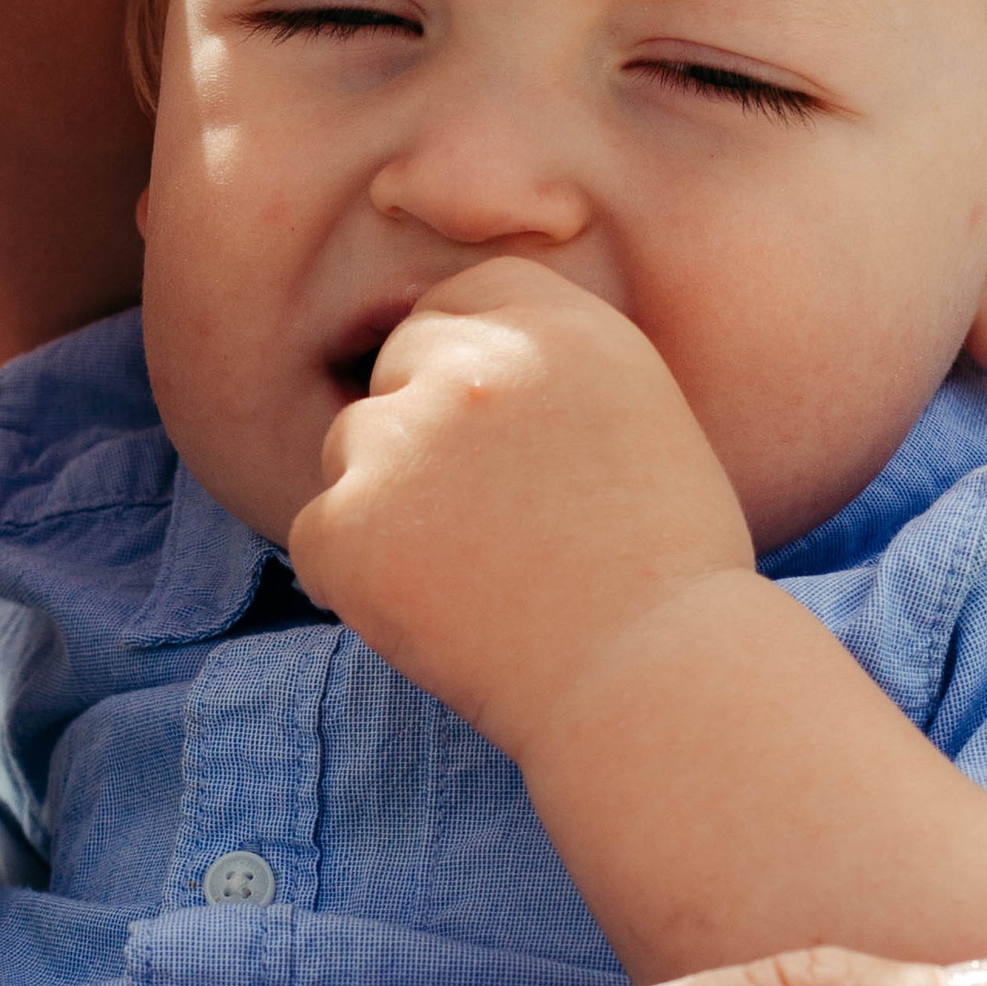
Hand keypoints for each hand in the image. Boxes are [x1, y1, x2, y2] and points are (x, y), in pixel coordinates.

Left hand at [287, 259, 750, 752]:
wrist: (655, 681)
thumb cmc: (668, 572)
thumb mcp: (642, 419)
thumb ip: (553, 373)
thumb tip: (469, 371)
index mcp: (554, 322)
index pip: (458, 304)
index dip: (466, 368)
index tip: (495, 437)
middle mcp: (470, 362)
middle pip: (398, 367)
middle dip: (424, 430)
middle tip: (484, 521)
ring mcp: (399, 439)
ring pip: (353, 449)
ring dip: (390, 502)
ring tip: (477, 578)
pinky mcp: (345, 522)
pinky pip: (319, 536)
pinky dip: (357, 580)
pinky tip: (439, 618)